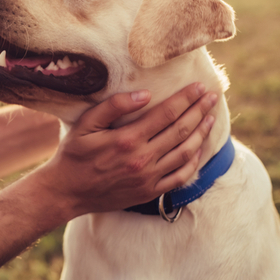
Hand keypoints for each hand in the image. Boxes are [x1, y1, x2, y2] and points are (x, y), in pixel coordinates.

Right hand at [35, 83, 217, 216]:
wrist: (67, 192)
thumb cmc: (74, 155)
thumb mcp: (85, 125)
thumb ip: (113, 106)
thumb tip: (144, 94)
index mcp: (127, 139)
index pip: (166, 114)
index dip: (186, 99)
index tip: (199, 87)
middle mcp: (142, 159)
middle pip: (181, 130)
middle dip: (199, 111)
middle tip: (212, 97)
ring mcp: (148, 178)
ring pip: (185, 152)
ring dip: (201, 133)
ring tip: (211, 118)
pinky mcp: (149, 192)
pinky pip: (180, 177)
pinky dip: (194, 162)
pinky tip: (199, 149)